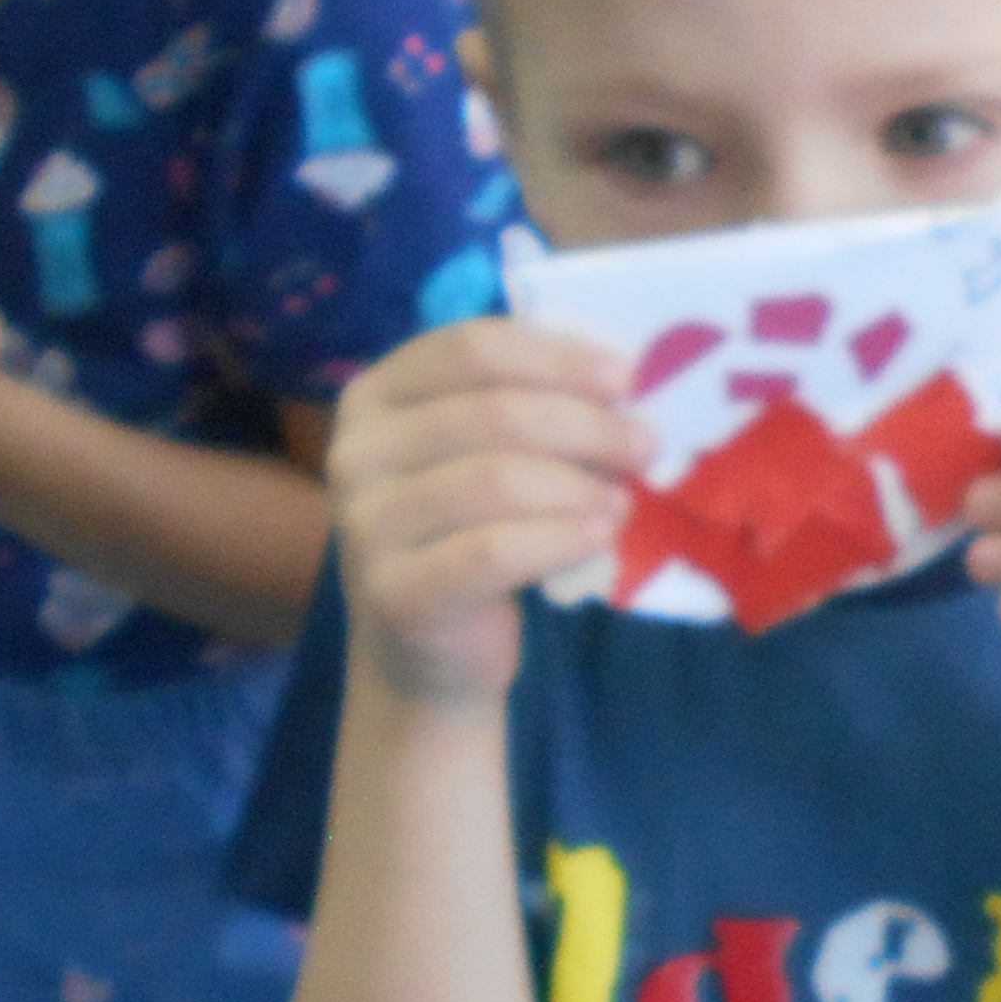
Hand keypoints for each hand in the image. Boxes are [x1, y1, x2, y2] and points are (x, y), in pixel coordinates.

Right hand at [321, 318, 646, 705]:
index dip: (558, 357)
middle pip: (494, 411)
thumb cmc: (467, 534)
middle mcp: (356, 452)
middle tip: (644, 445)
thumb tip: (625, 384)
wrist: (427, 654)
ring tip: (622, 500)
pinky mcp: (396, 592)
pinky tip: (598, 537)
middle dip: (587, 424)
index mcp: (376, 396)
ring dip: (580, 485)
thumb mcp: (482, 457)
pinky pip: (495, 552)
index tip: (625, 378)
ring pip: (497, 480)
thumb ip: (529, 407)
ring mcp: (367, 524)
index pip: (472, 348)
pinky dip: (561, 538)